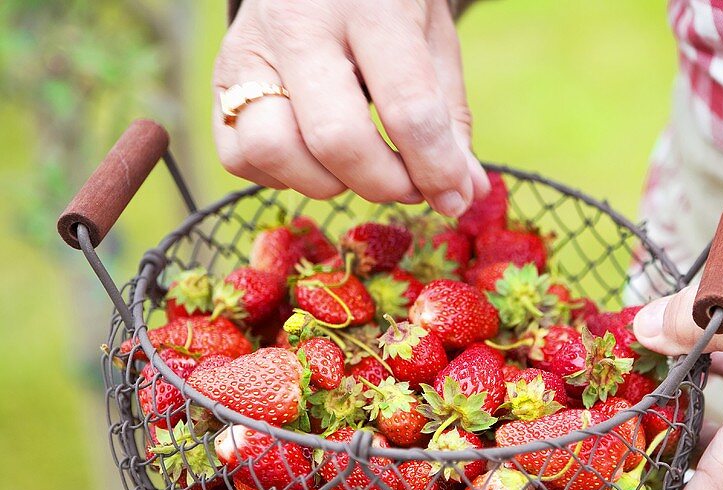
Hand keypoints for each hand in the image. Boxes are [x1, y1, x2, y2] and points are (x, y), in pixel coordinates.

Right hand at [213, 0, 488, 215]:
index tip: (455, 196)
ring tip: (358, 167)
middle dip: (383, 184)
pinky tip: (314, 157)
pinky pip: (240, 156)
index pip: (407, 106)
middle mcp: (298, 24)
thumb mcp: (432, 41)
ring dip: (326, 183)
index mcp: (369, 5)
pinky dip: (282, 176)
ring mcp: (248, 50)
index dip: (436, 167)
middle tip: (409, 184)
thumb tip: (463, 193)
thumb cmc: (385, 5)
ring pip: (273, 151)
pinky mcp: (220, 78)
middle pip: (336, 138)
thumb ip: (447, 118)